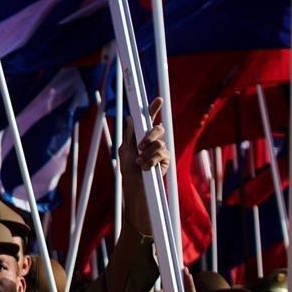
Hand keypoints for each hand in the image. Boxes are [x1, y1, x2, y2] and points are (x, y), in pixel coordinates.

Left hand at [121, 98, 168, 235]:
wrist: (136, 192)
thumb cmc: (128, 174)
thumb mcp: (124, 152)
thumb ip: (129, 135)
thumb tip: (131, 118)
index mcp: (141, 139)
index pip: (149, 121)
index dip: (153, 109)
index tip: (158, 99)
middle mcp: (153, 143)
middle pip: (157, 129)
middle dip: (149, 135)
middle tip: (140, 145)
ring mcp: (161, 152)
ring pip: (160, 142)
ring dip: (147, 152)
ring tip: (140, 164)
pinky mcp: (167, 161)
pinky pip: (163, 153)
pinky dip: (152, 159)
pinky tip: (146, 168)